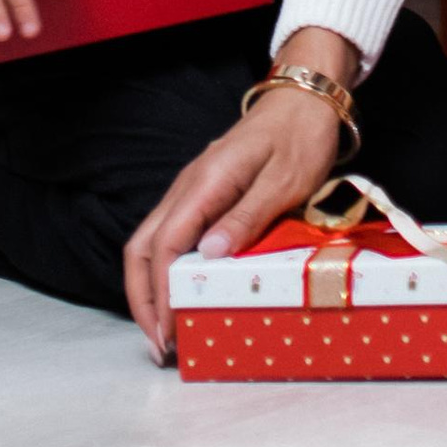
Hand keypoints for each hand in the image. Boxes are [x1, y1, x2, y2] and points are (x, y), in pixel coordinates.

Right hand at [122, 23, 357, 360]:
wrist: (304, 100)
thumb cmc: (300, 138)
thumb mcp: (285, 181)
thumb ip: (247, 216)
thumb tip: (209, 255)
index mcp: (206, 182)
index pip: (167, 244)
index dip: (161, 293)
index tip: (168, 333)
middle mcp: (189, 186)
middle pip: (143, 247)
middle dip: (143, 300)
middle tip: (159, 346)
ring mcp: (191, 189)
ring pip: (150, 242)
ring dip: (150, 289)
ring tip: (164, 331)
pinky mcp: (201, 194)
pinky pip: (169, 236)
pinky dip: (164, 271)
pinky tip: (179, 295)